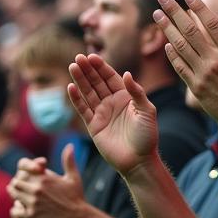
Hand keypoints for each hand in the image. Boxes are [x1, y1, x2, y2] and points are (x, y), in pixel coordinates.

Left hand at [7, 145, 89, 217]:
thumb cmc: (75, 197)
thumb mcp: (73, 177)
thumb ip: (68, 161)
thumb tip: (70, 145)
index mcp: (44, 178)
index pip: (23, 169)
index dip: (23, 170)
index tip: (28, 174)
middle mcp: (37, 189)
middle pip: (16, 182)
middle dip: (19, 183)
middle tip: (23, 186)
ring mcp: (33, 203)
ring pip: (14, 194)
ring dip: (17, 194)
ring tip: (22, 195)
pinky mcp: (31, 216)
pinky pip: (17, 208)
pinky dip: (20, 207)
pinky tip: (27, 207)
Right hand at [67, 55, 157, 174]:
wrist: (139, 161)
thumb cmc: (147, 136)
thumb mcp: (147, 111)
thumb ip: (137, 92)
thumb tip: (126, 73)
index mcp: (126, 97)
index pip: (110, 77)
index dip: (101, 67)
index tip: (91, 56)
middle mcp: (112, 103)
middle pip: (97, 82)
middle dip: (88, 70)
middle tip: (78, 57)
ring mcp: (102, 114)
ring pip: (88, 93)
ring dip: (80, 80)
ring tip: (72, 66)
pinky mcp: (93, 126)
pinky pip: (83, 110)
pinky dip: (76, 99)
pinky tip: (70, 87)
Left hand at [153, 0, 217, 132]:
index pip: (211, 22)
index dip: (198, 7)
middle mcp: (215, 60)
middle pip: (190, 30)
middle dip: (174, 11)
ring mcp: (203, 74)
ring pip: (180, 47)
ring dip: (167, 29)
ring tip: (157, 16)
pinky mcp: (197, 88)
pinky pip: (180, 68)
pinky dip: (172, 55)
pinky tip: (167, 44)